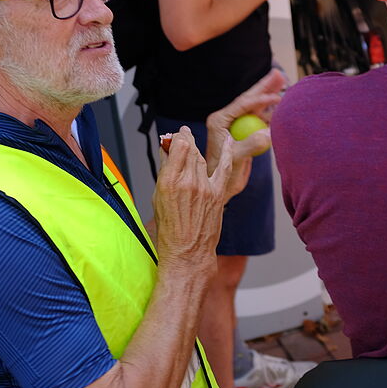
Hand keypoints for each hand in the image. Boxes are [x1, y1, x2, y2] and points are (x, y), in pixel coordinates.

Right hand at [152, 126, 232, 273]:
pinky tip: (228, 140)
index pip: (177, 146)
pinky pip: (224, 166)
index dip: (177, 137)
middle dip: (186, 139)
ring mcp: (205, 187)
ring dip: (197, 148)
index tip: (175, 136)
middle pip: (190, 149)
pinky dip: (227, 151)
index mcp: (169, 182)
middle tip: (183, 135)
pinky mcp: (218, 194)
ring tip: (193, 142)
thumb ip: (164, 171)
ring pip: (202, 157)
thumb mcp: (158, 197)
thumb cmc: (170, 230)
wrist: (188, 252)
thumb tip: (166, 151)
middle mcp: (188, 182)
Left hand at [205, 69, 284, 198]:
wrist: (221, 188)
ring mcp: (237, 125)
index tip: (277, 97)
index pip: (243, 104)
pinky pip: (261, 119)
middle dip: (265, 87)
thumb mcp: (235, 158)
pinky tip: (282, 104)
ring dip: (270, 96)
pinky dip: (272, 112)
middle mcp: (228, 119)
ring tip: (283, 82)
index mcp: (220, 120)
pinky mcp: (245, 132)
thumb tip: (270, 134)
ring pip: (257, 107)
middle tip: (278, 73)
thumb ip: (250, 145)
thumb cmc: (222, 175)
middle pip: (249, 99)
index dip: (261, 99)